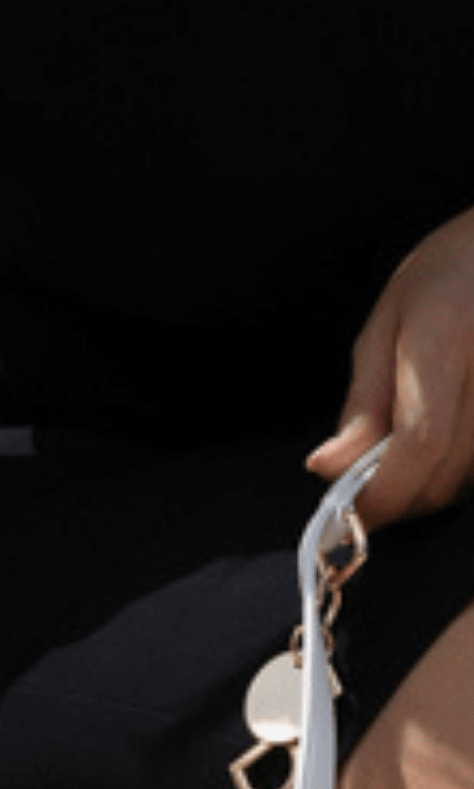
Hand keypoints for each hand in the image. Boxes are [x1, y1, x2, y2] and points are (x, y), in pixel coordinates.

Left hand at [307, 205, 473, 528]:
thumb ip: (362, 406)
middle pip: (444, 477)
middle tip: (366, 484)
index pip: (418, 444)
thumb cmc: (447, 278)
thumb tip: (328, 470)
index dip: (382, 492)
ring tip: (405, 451)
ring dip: (426, 487)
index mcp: (446, 339)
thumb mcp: (385, 329)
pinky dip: (455, 473)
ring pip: (466, 484)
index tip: (349, 510)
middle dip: (397, 498)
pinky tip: (441, 445)